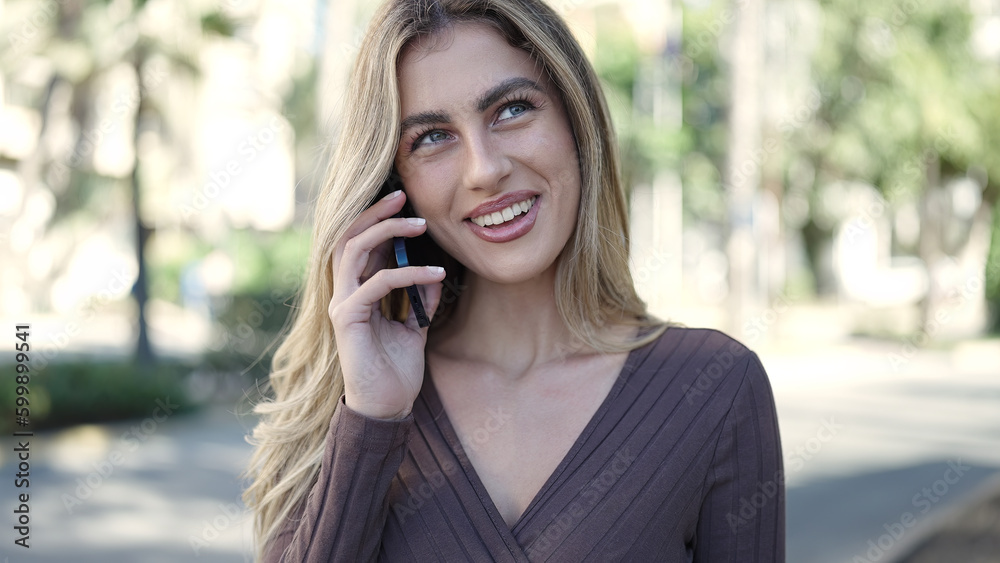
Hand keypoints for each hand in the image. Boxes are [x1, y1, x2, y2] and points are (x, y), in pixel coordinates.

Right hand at [329, 190, 445, 419]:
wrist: (387, 407)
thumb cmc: (396, 370)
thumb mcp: (415, 327)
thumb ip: (421, 299)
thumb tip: (435, 274)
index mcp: (358, 291)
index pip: (361, 244)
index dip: (379, 219)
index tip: (405, 202)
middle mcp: (344, 292)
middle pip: (349, 236)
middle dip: (376, 212)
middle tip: (404, 196)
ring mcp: (343, 303)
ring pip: (355, 250)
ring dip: (387, 232)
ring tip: (420, 225)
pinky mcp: (348, 318)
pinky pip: (377, 283)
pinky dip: (408, 274)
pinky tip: (435, 274)